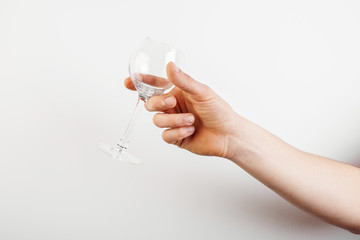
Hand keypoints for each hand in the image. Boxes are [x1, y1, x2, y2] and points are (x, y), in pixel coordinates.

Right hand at [124, 62, 241, 157]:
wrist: (228, 135)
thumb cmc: (219, 111)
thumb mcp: (202, 92)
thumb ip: (184, 81)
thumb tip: (169, 66)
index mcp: (178, 93)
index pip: (155, 86)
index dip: (141, 84)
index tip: (129, 81)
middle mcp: (174, 107)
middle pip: (151, 104)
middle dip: (158, 102)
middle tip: (172, 102)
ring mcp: (174, 123)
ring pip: (157, 120)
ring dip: (173, 120)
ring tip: (191, 120)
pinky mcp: (176, 138)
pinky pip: (165, 135)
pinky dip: (177, 132)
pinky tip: (190, 130)